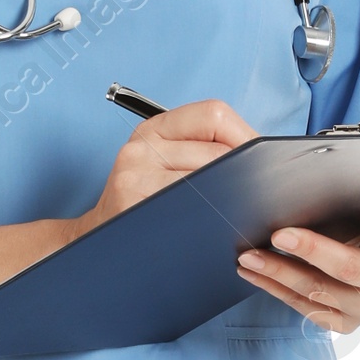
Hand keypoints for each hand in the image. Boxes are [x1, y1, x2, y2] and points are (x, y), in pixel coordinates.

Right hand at [75, 98, 256, 232]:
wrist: (97, 245)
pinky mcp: (135, 206)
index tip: (260, 162)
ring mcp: (134, 177)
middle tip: (259, 198)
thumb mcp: (161, 165)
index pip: (214, 114)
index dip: (245, 137)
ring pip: (209, 182)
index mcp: (153, 129)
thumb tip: (262, 154)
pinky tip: (217, 230)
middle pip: (217, 153)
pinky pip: (192, 210)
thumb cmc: (142, 206)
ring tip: (239, 215)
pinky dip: (213, 220)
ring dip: (233, 202)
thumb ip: (202, 151)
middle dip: (246, 176)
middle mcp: (141, 147)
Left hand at [235, 189, 359, 330]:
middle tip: (279, 234)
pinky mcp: (345, 323)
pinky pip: (307, 308)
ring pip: (320, 291)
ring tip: (250, 257)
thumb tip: (323, 170)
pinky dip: (276, 289)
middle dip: (312, 250)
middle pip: (351, 267)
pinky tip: (255, 274)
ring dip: (280, 273)